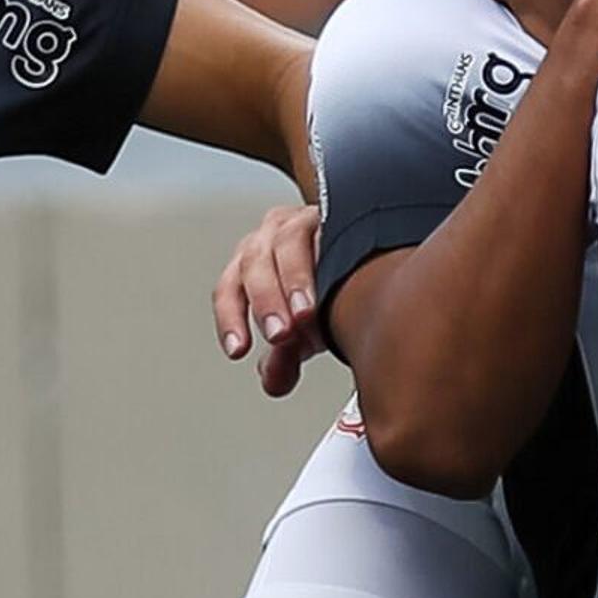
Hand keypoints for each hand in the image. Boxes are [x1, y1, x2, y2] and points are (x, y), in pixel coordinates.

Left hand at [213, 203, 321, 396]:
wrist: (368, 260)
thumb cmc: (326, 292)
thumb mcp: (302, 331)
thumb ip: (285, 357)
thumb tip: (275, 383)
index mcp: (252, 264)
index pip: (229, 290)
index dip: (230, 320)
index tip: (239, 350)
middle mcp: (271, 238)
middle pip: (254, 265)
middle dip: (265, 303)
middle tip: (281, 335)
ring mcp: (302, 221)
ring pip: (287, 244)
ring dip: (295, 282)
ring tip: (307, 315)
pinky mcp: (336, 214)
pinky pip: (327, 228)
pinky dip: (329, 253)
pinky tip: (340, 276)